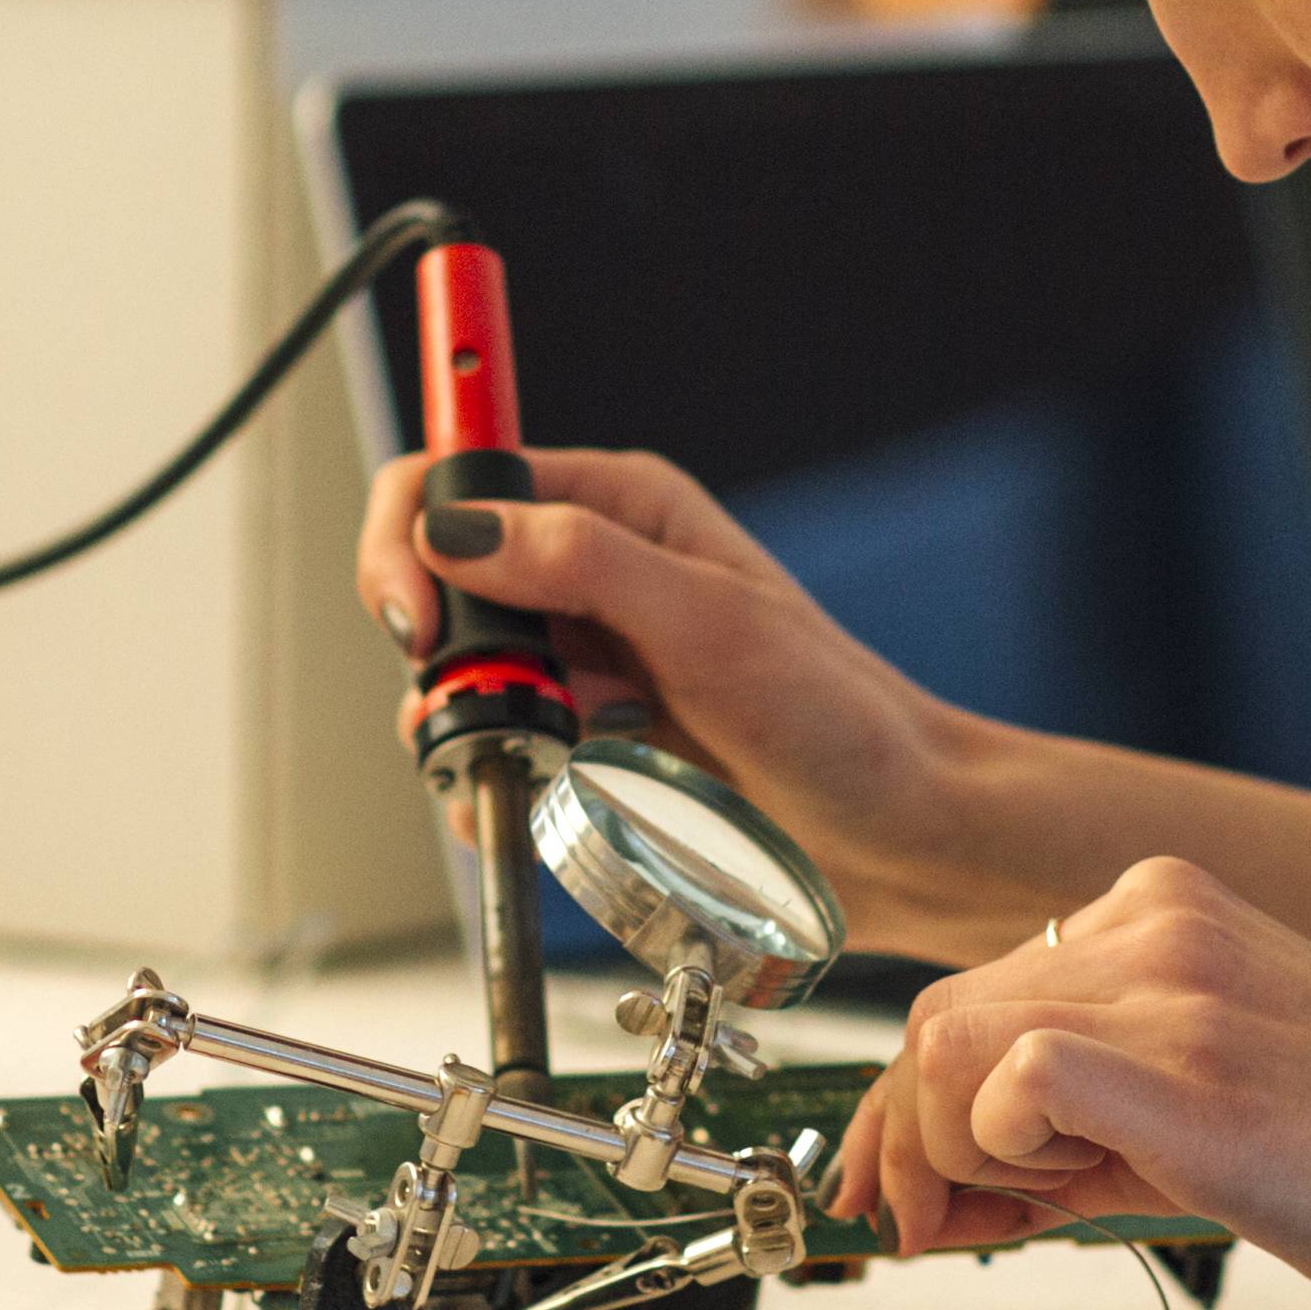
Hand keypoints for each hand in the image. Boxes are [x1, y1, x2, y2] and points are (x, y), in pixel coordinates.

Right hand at [356, 445, 1018, 949]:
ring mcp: (583, 659)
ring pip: (456, 673)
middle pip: (438, 577)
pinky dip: (489, 781)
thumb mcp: (711, 623)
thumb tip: (461, 528)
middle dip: (439, 648)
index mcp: (622, 508)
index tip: (416, 611)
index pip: (462, 475)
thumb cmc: (840, 718)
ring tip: (542, 761)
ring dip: (468, 724)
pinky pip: (489, 749)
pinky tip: (539, 800)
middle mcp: (591, 572)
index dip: (414, 531)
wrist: (896, 834)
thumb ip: (584, 562)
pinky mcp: (583, 738)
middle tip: (485, 707)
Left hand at [827, 856, 1310, 1309]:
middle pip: (938, 1015)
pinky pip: (1010, 1077)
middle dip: (913, 1143)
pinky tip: (1062, 1200)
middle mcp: (1156, 919)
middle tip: (935, 1234)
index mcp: (1162, 908)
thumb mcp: (1198, 1111)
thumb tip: (937, 1187)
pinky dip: (1000, 1156)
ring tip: (1036, 1216)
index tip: (909, 1192)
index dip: (915, 1109)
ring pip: (946, 1040)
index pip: (970, 992)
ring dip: (959, 1156)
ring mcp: (1174, 980)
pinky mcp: (1187, 1061)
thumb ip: (1070, 1126)